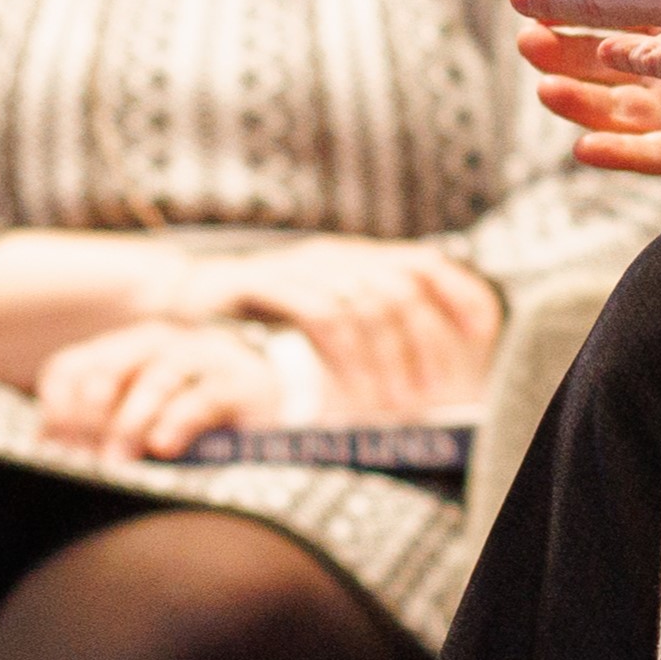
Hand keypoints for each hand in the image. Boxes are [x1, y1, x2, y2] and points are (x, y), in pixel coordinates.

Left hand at [34, 319, 284, 461]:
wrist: (270, 416)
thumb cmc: (191, 424)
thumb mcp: (136, 425)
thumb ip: (95, 427)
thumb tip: (46, 442)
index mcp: (124, 354)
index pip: (74, 366)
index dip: (56, 403)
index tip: (52, 443)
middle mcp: (162, 345)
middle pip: (114, 361)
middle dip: (91, 408)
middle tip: (83, 453)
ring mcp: (206, 357)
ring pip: (158, 375)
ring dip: (132, 420)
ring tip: (118, 460)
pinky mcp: (243, 383)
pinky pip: (205, 395)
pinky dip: (179, 420)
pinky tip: (163, 447)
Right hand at [202, 237, 501, 416]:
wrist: (179, 302)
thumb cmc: (258, 322)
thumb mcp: (320, 319)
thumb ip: (366, 331)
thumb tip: (424, 373)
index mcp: (355, 258)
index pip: (426, 263)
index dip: (459, 295)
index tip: (481, 339)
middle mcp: (335, 254)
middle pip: (401, 288)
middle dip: (422, 346)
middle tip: (429, 398)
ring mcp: (300, 264)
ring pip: (365, 303)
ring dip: (385, 360)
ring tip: (393, 406)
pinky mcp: (266, 281)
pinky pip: (321, 313)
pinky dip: (343, 355)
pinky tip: (348, 389)